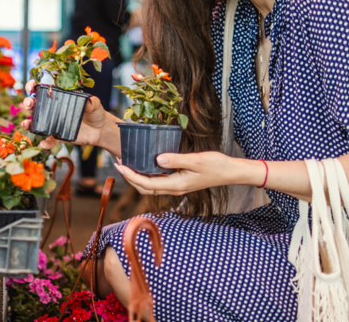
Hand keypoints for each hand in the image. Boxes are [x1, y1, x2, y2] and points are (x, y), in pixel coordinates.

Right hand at [20, 80, 116, 149]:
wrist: (100, 130)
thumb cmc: (96, 113)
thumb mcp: (96, 105)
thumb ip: (93, 102)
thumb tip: (90, 100)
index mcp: (60, 98)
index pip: (45, 90)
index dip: (35, 87)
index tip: (31, 87)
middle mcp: (54, 109)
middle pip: (37, 104)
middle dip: (29, 102)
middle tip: (29, 104)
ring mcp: (55, 123)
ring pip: (38, 122)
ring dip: (29, 123)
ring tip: (26, 124)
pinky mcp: (59, 135)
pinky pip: (50, 139)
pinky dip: (46, 142)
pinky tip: (43, 144)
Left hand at [114, 151, 249, 195]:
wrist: (230, 172)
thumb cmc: (216, 165)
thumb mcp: (196, 160)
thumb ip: (176, 160)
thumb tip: (157, 159)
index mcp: (176, 185)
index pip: (146, 183)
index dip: (130, 176)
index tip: (119, 165)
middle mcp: (174, 188)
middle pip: (144, 188)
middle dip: (129, 178)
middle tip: (117, 163)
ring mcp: (177, 186)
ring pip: (150, 186)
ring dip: (136, 177)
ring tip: (126, 164)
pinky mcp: (179, 182)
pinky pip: (158, 181)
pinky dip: (147, 175)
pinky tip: (143, 165)